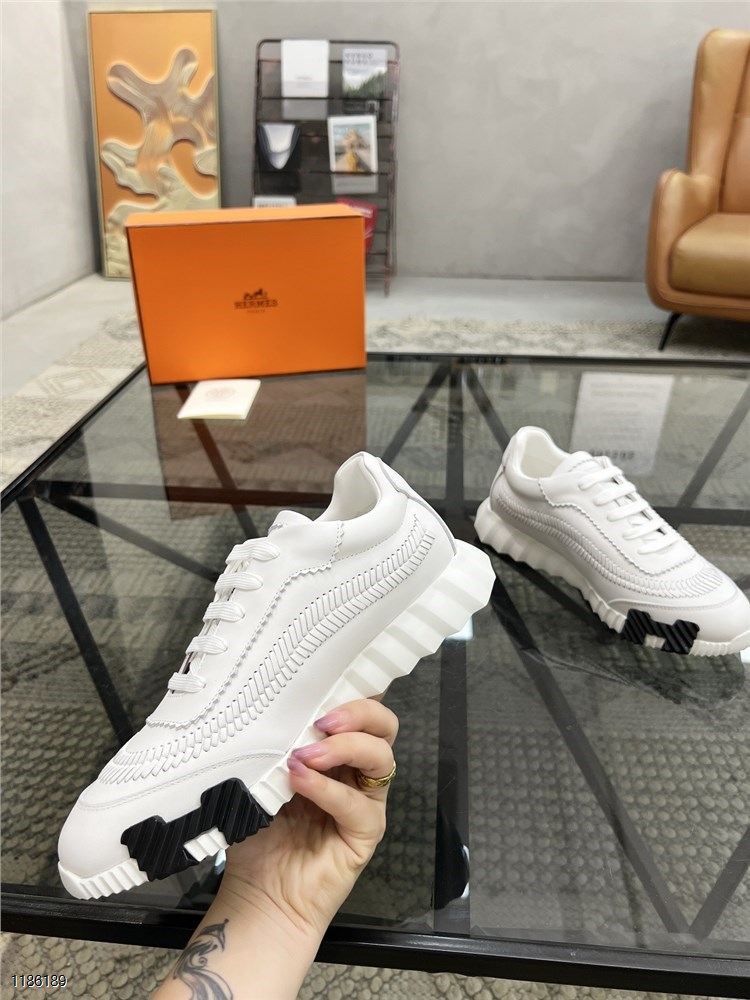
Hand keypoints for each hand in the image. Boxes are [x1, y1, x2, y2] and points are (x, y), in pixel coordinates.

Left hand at [220, 697, 398, 940]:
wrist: (260, 896)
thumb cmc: (259, 834)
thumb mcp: (261, 776)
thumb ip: (275, 744)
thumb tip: (273, 707)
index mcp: (335, 751)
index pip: (358, 709)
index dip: (352, 688)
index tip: (325, 675)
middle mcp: (356, 771)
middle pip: (384, 725)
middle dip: (358, 711)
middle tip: (321, 719)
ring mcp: (365, 801)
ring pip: (381, 756)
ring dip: (344, 746)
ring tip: (306, 754)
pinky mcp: (365, 833)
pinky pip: (357, 804)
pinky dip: (328, 789)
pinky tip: (300, 781)